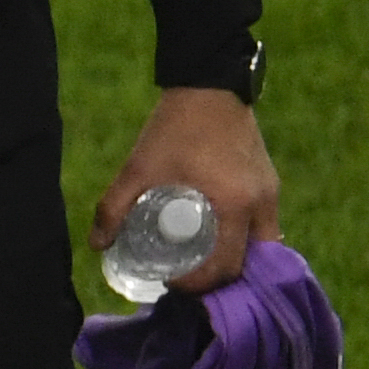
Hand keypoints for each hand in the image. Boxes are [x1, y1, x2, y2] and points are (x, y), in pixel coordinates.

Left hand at [93, 86, 279, 294]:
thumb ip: (113, 206)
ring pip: (262, 246)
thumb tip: (97, 244)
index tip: (173, 282)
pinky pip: (264, 226)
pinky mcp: (270, 183)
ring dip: (235, 260)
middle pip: (249, 264)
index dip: (200, 284)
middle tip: (186, 277)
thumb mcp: (138, 167)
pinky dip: (244, 240)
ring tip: (201, 261)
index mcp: (234, 205)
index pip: (225, 266)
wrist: (209, 84)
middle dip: (219, 279)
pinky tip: (218, 240)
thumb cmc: (174, 128)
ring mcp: (271, 193)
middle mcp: (261, 204)